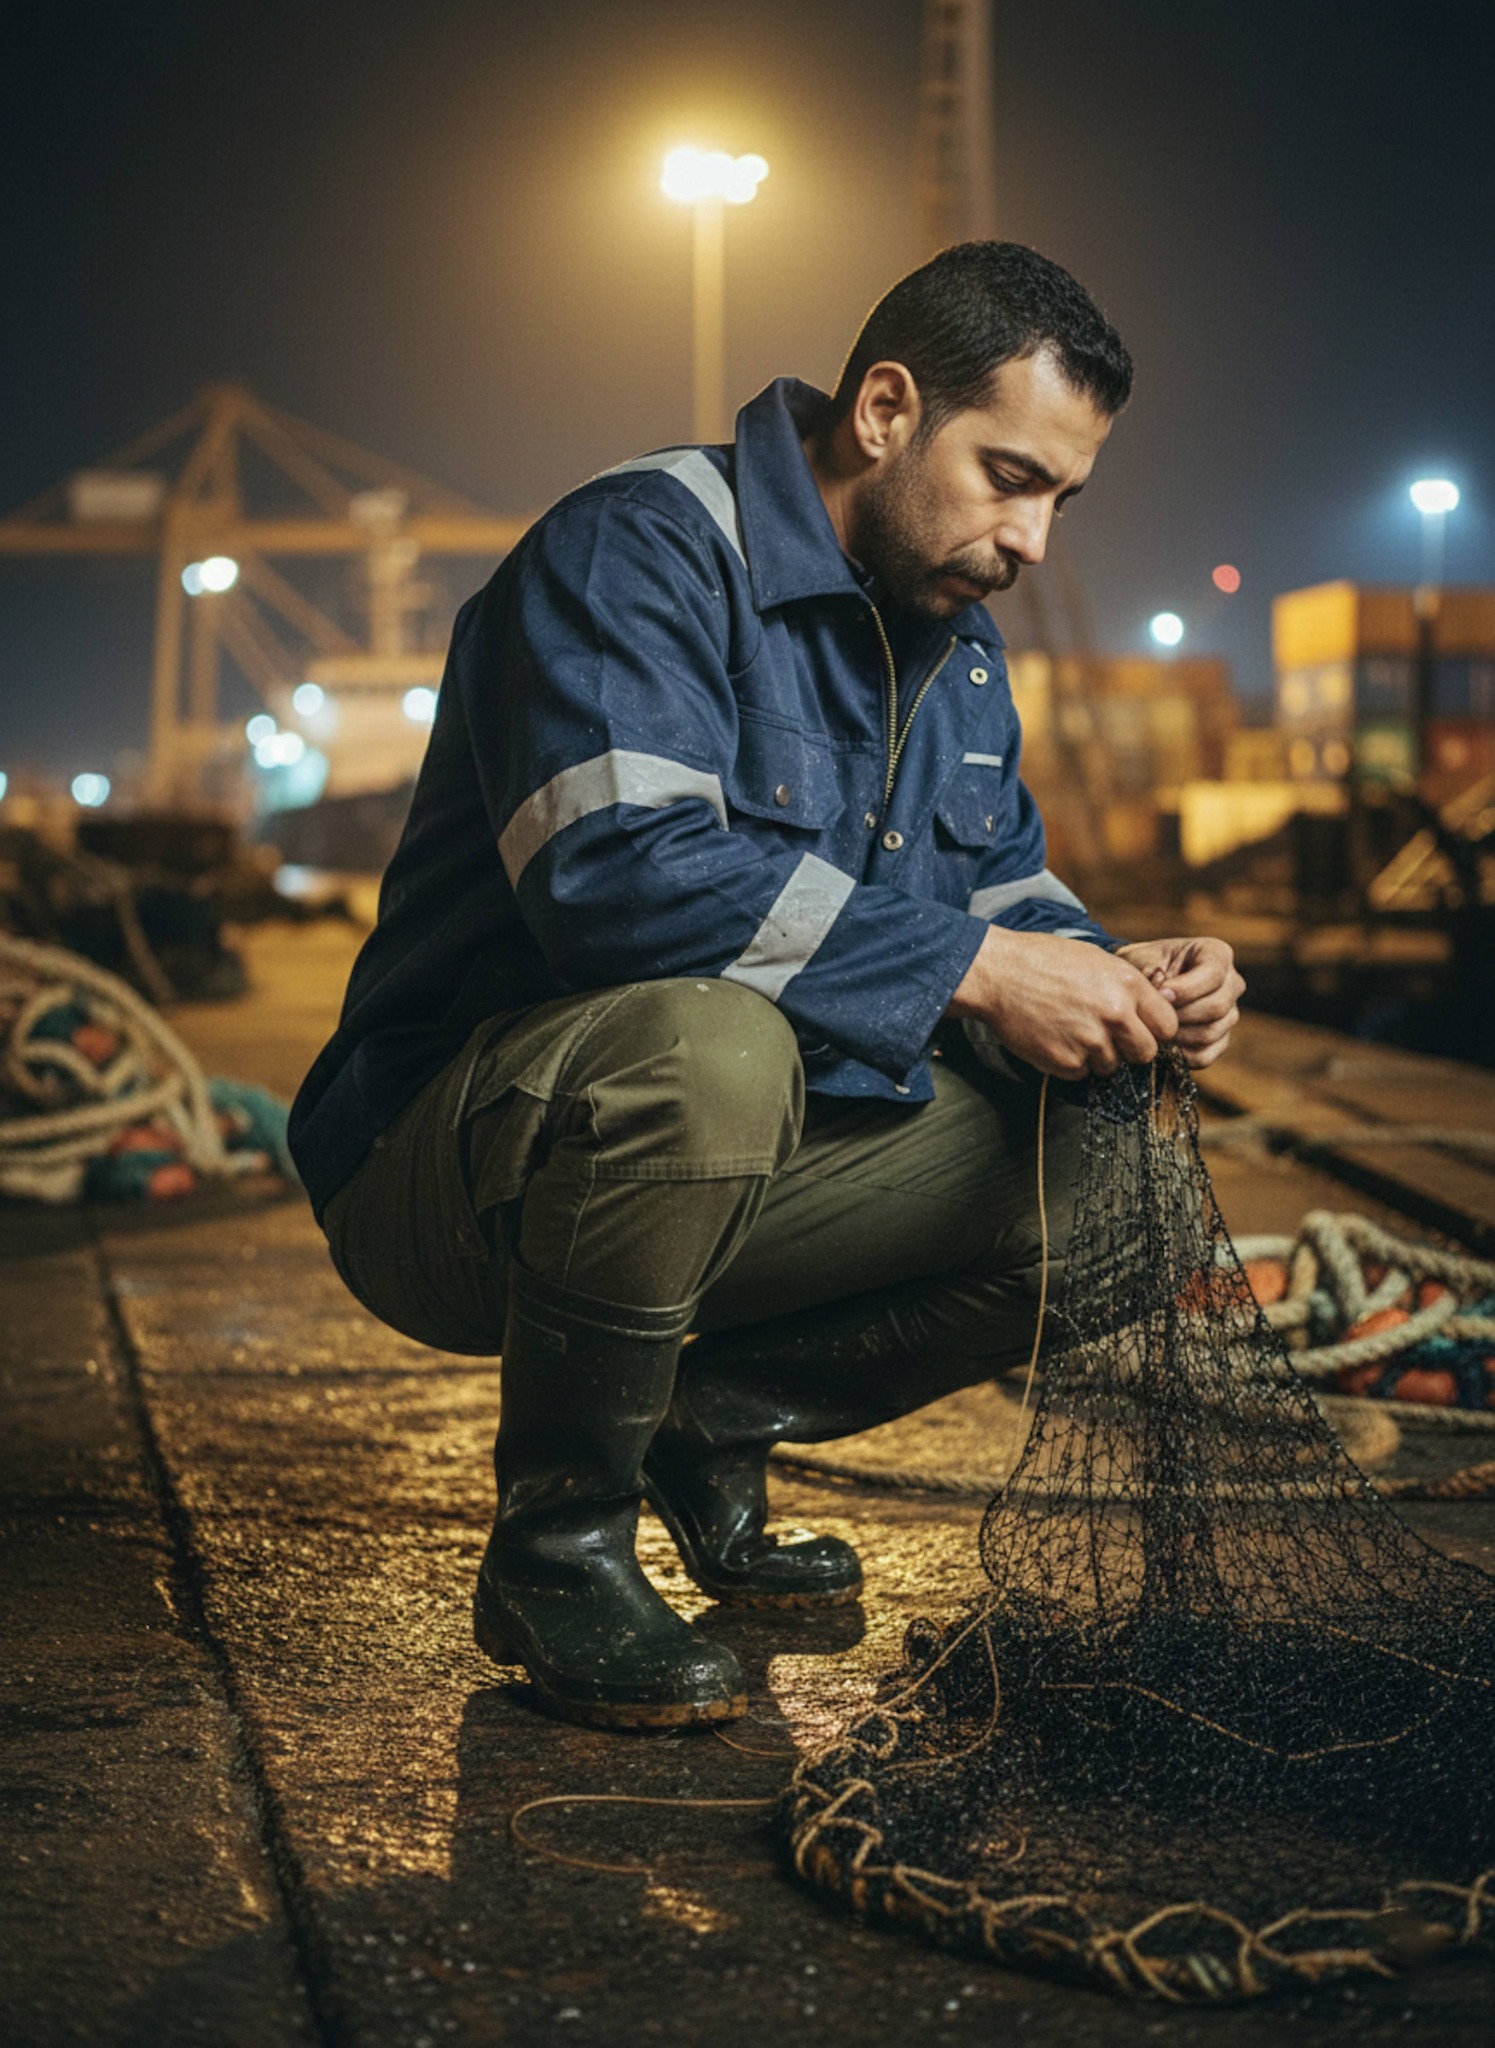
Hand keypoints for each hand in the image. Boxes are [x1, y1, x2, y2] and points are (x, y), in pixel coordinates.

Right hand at [947, 927, 1179, 1079]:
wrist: (1000, 974)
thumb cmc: (1046, 961)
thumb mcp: (1098, 961)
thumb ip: (1129, 989)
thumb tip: (1152, 1014)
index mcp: (1128, 986)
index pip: (1168, 1026)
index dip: (1154, 1030)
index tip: (1140, 1028)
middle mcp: (1115, 1015)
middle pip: (1146, 1053)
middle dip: (1131, 1049)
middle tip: (1108, 1036)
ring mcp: (1091, 1041)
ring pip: (1112, 1066)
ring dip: (1097, 1056)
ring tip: (1072, 1030)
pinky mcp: (1066, 1061)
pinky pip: (1082, 1073)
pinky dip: (1071, 1062)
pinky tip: (1055, 1038)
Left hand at [1114, 936, 1243, 1070]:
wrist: (1143, 984)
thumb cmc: (1144, 966)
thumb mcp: (1142, 958)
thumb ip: (1150, 971)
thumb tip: (1162, 993)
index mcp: (1217, 954)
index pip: (1213, 975)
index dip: (1186, 989)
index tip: (1160, 995)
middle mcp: (1232, 983)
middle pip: (1217, 1007)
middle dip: (1179, 1014)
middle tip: (1153, 1016)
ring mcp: (1230, 1013)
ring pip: (1211, 1032)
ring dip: (1178, 1035)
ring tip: (1154, 1028)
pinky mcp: (1221, 1040)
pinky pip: (1205, 1055)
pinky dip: (1180, 1054)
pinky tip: (1162, 1044)